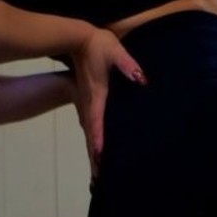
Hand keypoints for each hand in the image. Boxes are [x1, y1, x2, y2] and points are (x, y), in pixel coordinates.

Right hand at [68, 28, 147, 178]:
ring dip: (93, 149)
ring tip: (97, 169)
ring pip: (90, 131)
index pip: (97, 121)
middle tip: (98, 177)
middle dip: (94, 155)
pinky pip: (91, 124)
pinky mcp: (88, 100)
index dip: (99, 139)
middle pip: (91, 133)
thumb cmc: (97, 45)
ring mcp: (87, 103)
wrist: (76, 38)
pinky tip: (97, 146)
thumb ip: (127, 65)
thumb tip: (140, 78)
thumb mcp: (115, 52)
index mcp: (97, 96)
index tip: (100, 157)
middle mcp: (89, 103)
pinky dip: (93, 138)